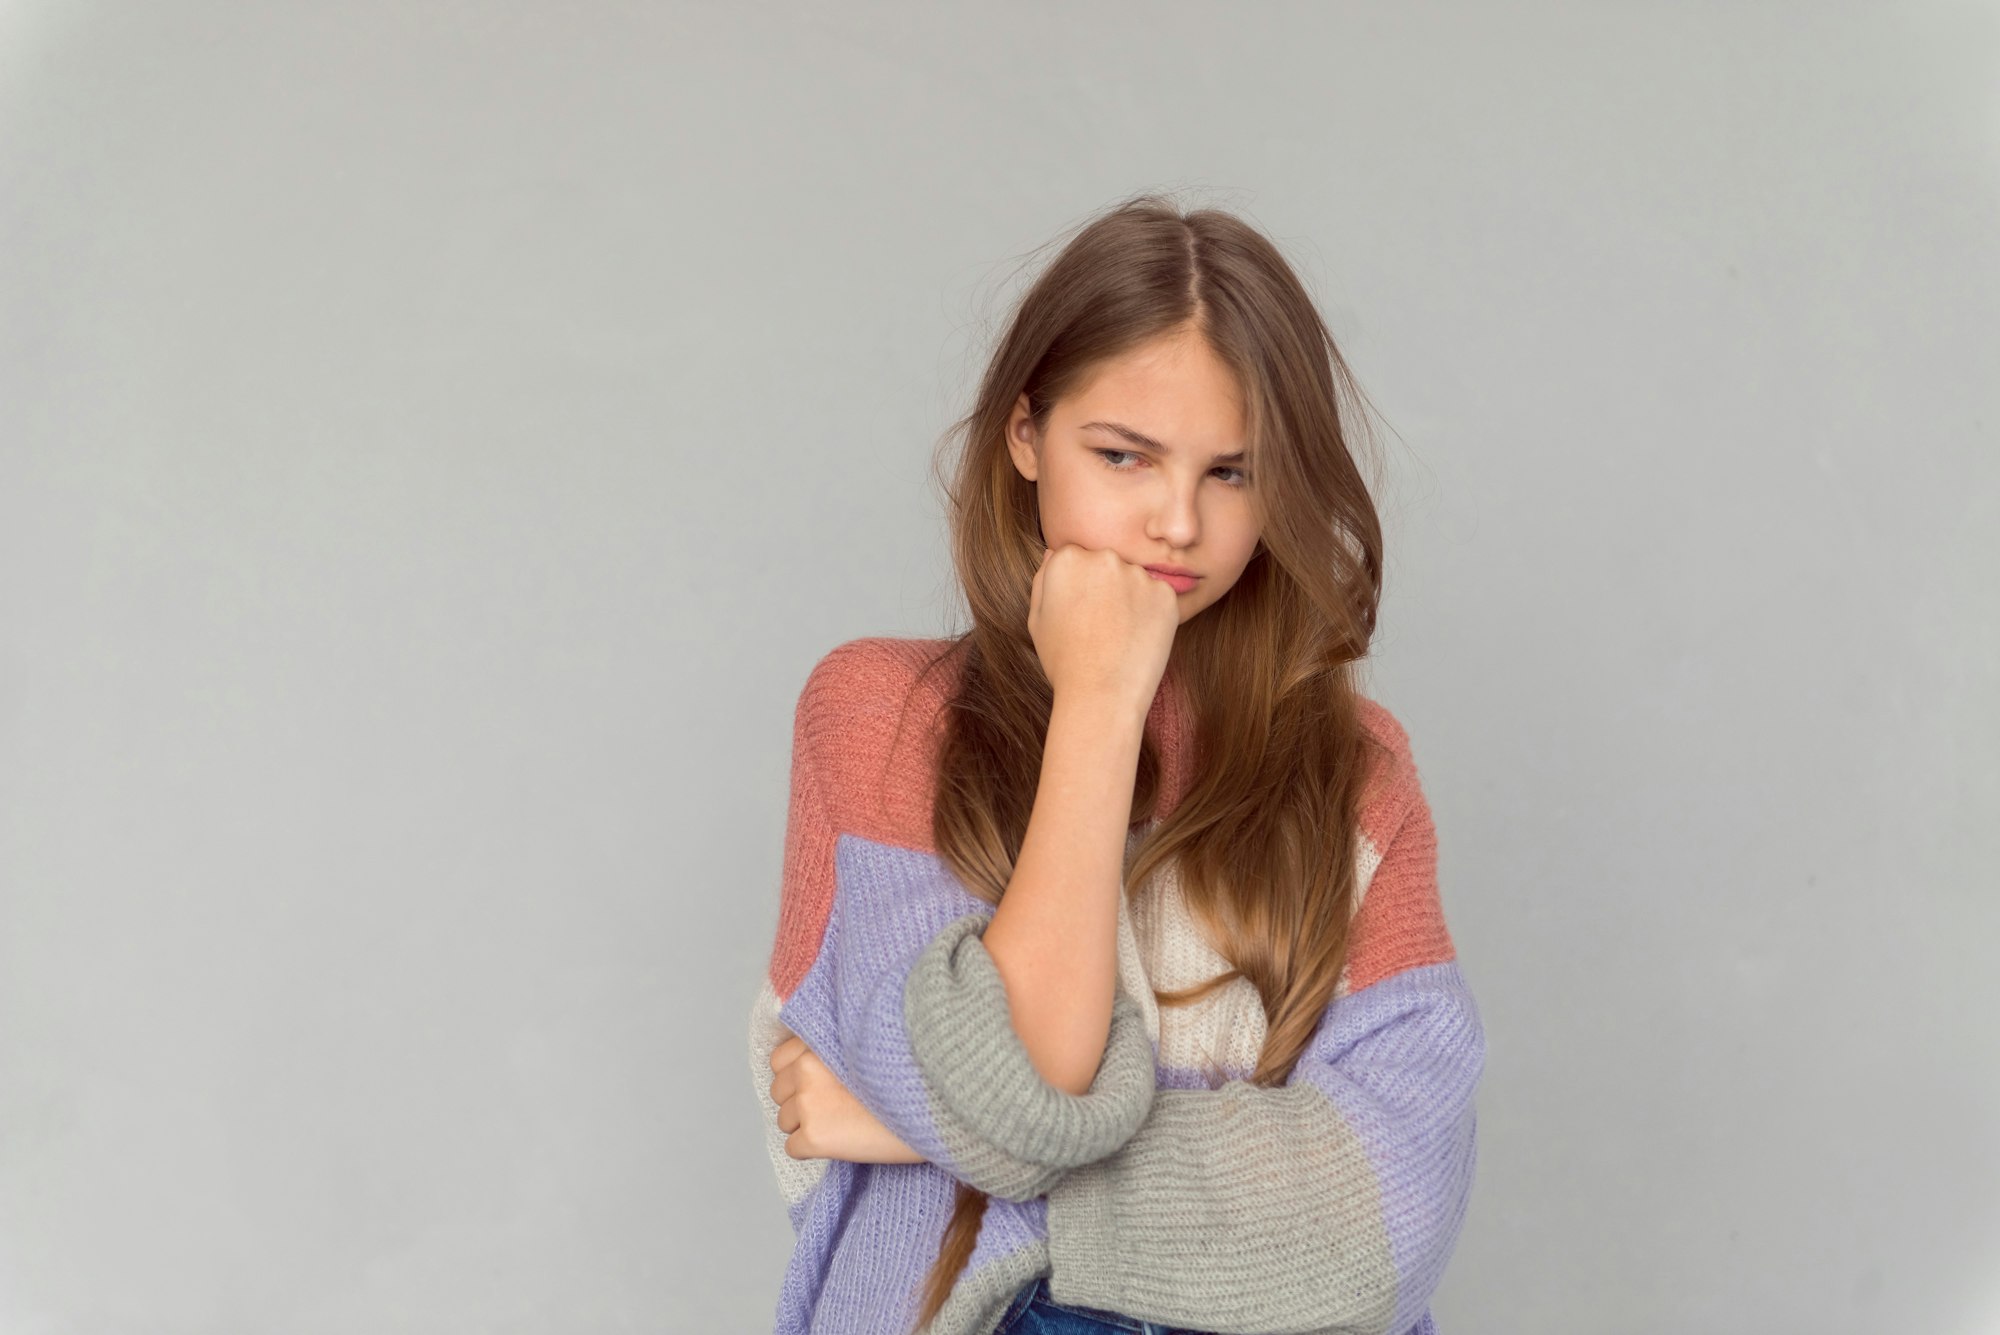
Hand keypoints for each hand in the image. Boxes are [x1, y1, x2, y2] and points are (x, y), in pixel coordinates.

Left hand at [768, 1028, 926, 1164]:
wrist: (929, 1112)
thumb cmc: (905, 1081)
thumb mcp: (864, 1049)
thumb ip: (831, 1052)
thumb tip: (808, 1068)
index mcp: (817, 1045)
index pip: (778, 1061)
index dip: (796, 1075)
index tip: (819, 1084)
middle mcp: (806, 1071)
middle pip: (778, 1093)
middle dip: (799, 1101)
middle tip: (834, 1107)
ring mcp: (807, 1105)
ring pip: (784, 1121)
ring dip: (805, 1125)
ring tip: (841, 1124)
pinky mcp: (813, 1137)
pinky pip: (793, 1148)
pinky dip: (811, 1149)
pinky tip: (841, 1142)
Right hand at [1028, 544, 1179, 710]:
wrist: (1101, 696)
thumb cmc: (1064, 662)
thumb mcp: (1037, 619)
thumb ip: (1043, 579)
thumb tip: (1053, 553)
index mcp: (1067, 559)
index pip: (1077, 558)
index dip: (1079, 587)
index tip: (1081, 613)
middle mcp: (1103, 557)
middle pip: (1107, 563)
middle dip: (1105, 587)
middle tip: (1101, 626)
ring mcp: (1137, 574)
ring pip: (1134, 579)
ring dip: (1130, 599)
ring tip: (1119, 636)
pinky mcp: (1165, 594)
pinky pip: (1158, 597)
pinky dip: (1151, 614)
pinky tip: (1138, 639)